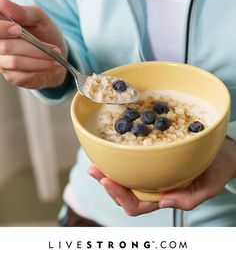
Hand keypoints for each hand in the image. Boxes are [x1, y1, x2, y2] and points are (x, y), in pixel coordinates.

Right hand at [0, 0, 66, 88]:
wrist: (57, 55)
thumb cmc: (45, 32)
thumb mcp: (39, 18)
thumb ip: (22, 12)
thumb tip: (2, 1)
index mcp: (2, 25)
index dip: (2, 29)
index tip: (17, 29)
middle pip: (5, 46)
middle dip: (32, 47)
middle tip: (53, 47)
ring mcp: (2, 61)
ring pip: (15, 61)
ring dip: (40, 58)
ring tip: (57, 55)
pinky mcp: (11, 76)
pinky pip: (22, 74)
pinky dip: (41, 68)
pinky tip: (52, 65)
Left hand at [88, 137, 235, 215]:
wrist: (223, 151)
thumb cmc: (217, 170)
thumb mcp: (209, 187)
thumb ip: (190, 199)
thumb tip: (165, 202)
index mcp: (164, 196)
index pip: (136, 205)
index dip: (119, 196)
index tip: (107, 180)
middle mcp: (154, 186)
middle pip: (124, 193)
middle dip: (107, 184)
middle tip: (94, 169)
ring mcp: (152, 172)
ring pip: (124, 178)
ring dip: (108, 171)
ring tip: (96, 162)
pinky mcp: (153, 157)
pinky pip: (132, 161)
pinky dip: (119, 158)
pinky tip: (111, 150)